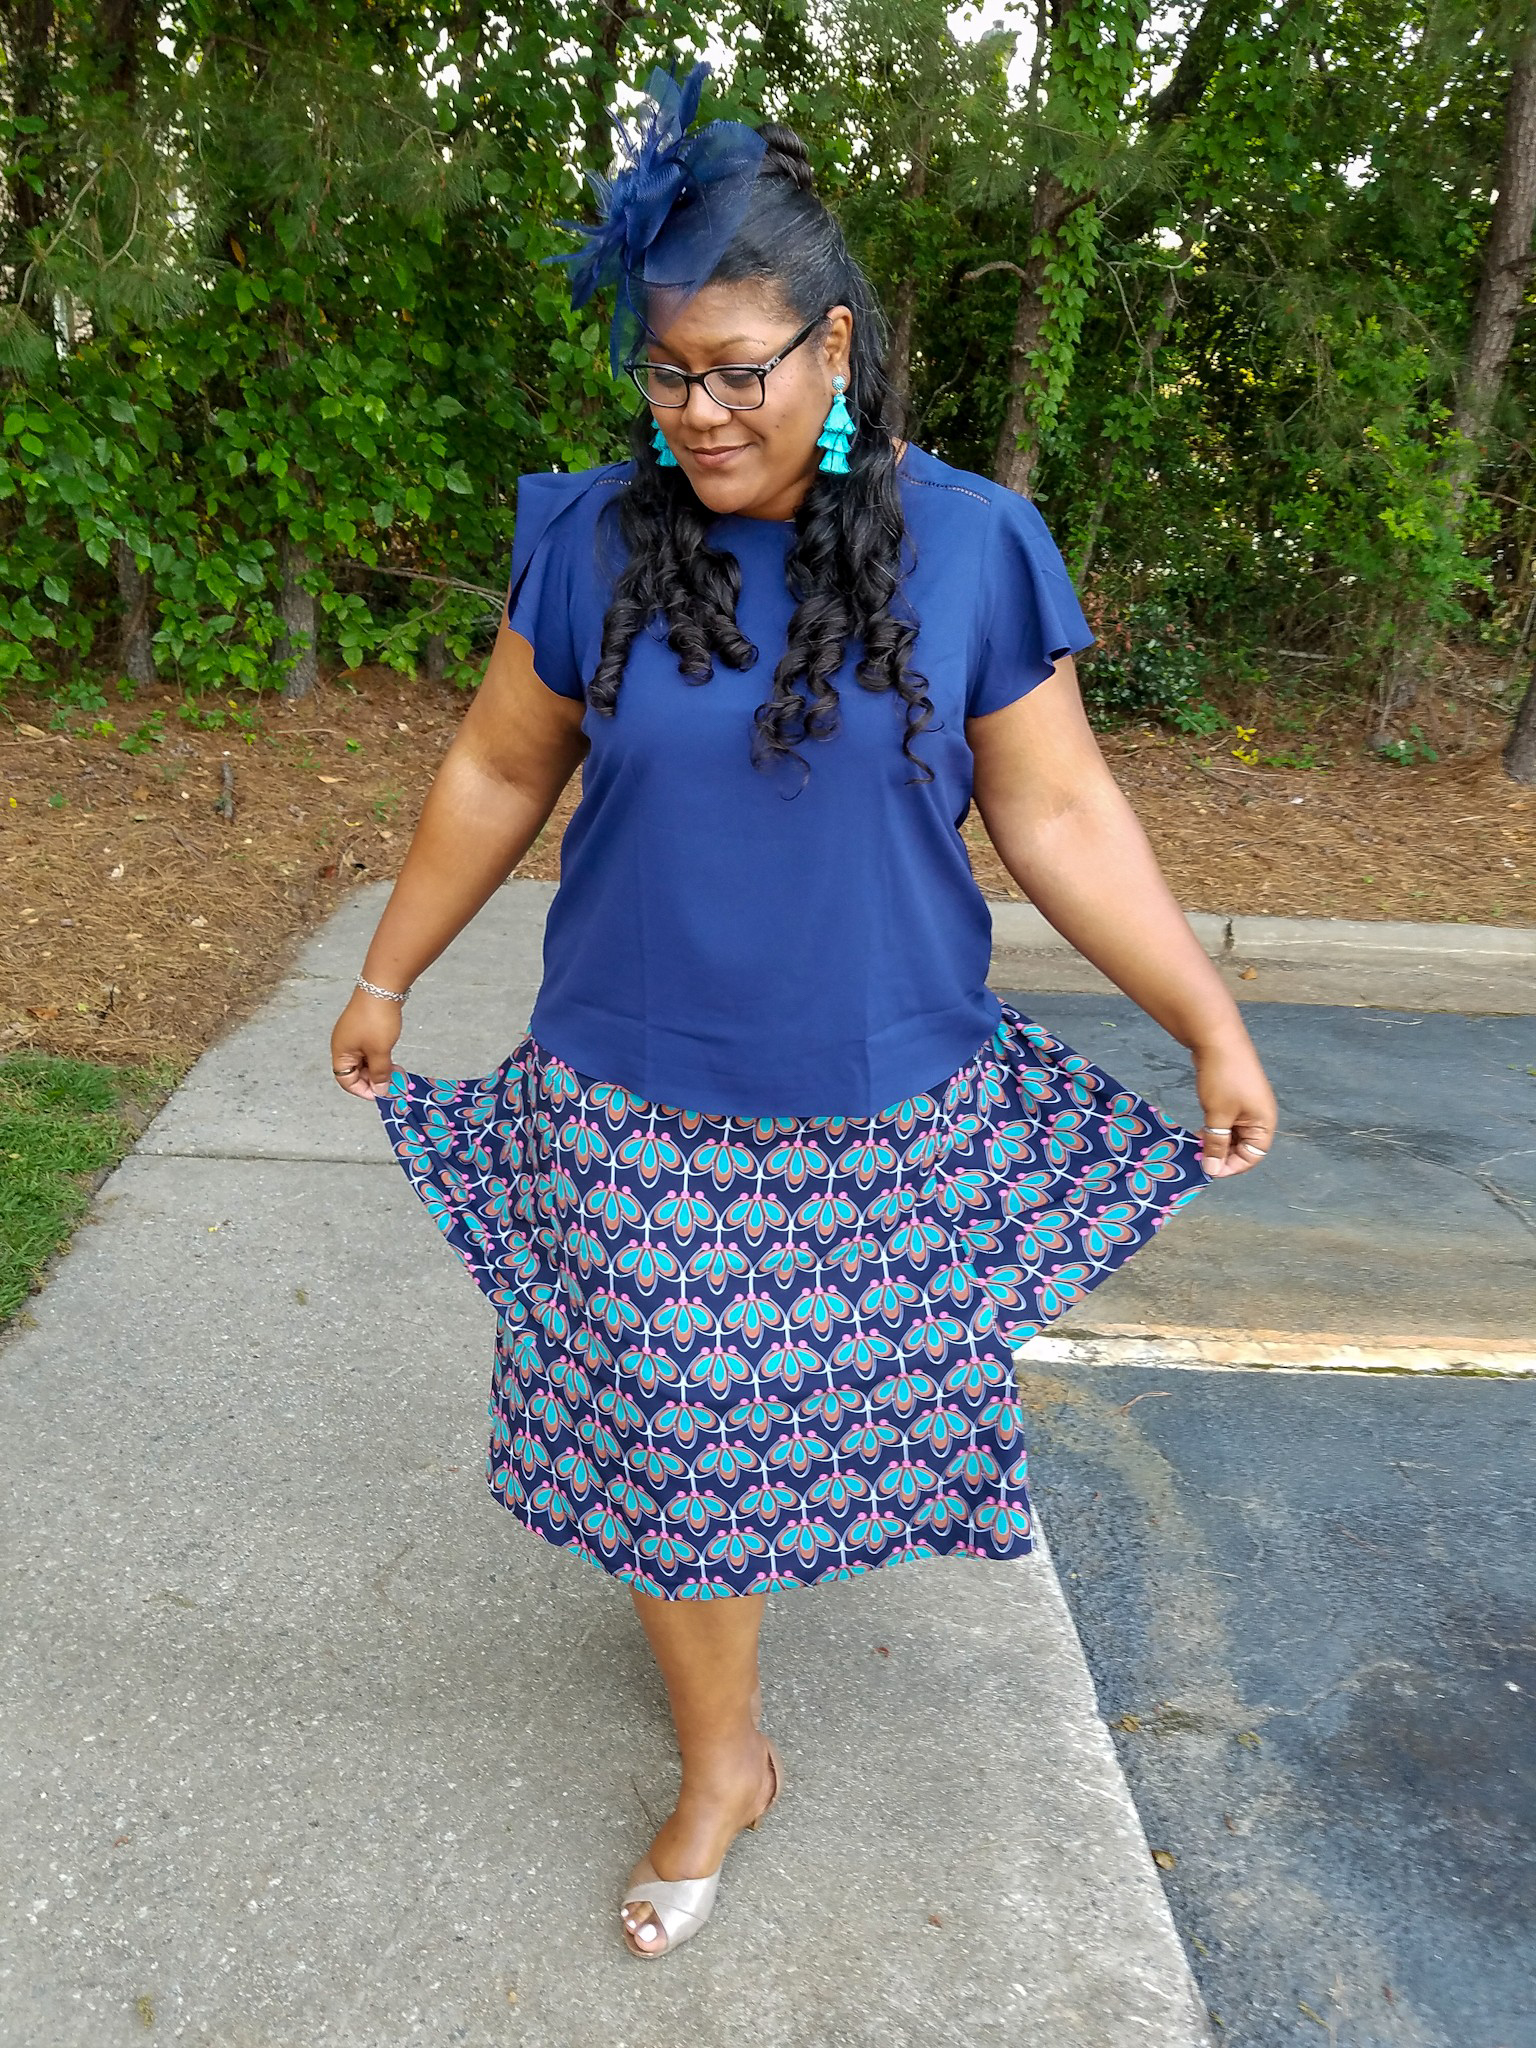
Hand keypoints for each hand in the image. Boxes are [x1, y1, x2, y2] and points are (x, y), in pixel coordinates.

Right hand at [330, 991, 403, 1098]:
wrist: (382, 988)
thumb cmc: (377, 1020)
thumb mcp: (380, 1052)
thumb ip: (379, 1074)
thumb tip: (380, 1090)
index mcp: (340, 1052)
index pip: (346, 1081)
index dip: (363, 1091)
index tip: (382, 1094)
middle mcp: (343, 1045)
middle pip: (355, 1072)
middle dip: (374, 1080)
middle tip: (393, 1084)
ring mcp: (353, 1036)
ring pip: (364, 1061)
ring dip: (379, 1069)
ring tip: (396, 1073)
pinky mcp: (364, 1028)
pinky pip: (369, 1050)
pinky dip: (380, 1058)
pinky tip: (392, 1059)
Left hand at [1192, 1036, 1277, 1177]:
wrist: (1217, 1039)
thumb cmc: (1223, 1078)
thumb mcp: (1218, 1115)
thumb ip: (1216, 1144)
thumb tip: (1213, 1169)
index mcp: (1264, 1123)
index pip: (1253, 1157)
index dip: (1231, 1167)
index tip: (1208, 1170)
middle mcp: (1260, 1116)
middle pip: (1244, 1147)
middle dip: (1222, 1155)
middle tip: (1199, 1159)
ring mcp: (1247, 1105)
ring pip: (1233, 1135)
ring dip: (1216, 1142)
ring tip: (1196, 1146)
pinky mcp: (1234, 1097)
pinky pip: (1227, 1121)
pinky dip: (1214, 1128)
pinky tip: (1198, 1131)